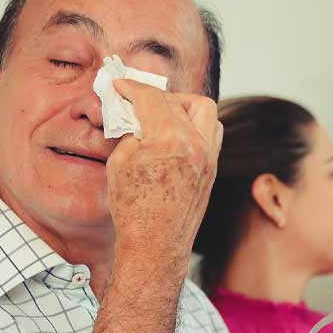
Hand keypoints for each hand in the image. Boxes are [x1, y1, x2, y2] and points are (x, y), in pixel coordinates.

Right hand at [94, 80, 221, 332]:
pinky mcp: (213, 170)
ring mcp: (209, 157)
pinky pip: (210, 134)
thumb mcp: (120, 163)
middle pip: (183, 100)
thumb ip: (130, 133)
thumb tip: (135, 118)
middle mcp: (196, 143)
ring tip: (162, 116)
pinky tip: (175, 136)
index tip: (120, 86)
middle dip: (159, 96)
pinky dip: (195, 127)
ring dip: (185, 107)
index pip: (151, 98)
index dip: (132, 88)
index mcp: (170, 138)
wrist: (156, 246)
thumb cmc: (134, 209)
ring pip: (206, 113)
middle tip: (140, 101)